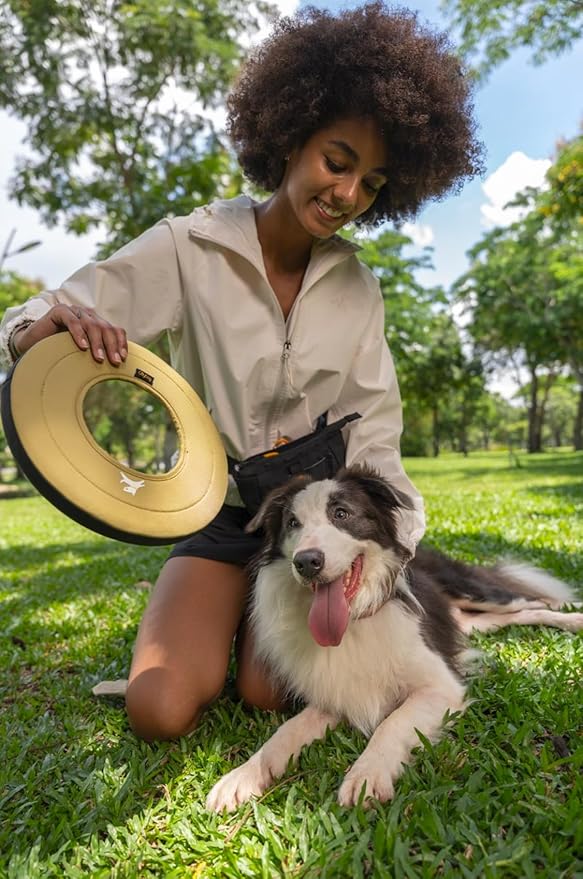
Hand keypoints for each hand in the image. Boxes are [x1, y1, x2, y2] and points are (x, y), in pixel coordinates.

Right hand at [13, 304, 127, 365]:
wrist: (32, 344)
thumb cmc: (59, 350)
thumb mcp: (82, 353)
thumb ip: (96, 354)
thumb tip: (116, 367)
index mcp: (96, 323)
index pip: (114, 330)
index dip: (120, 343)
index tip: (123, 358)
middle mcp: (87, 315)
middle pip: (105, 328)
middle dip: (111, 346)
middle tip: (114, 362)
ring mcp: (74, 311)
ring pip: (91, 324)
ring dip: (97, 342)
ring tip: (99, 358)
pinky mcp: (59, 311)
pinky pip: (72, 321)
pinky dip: (79, 334)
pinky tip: (82, 347)